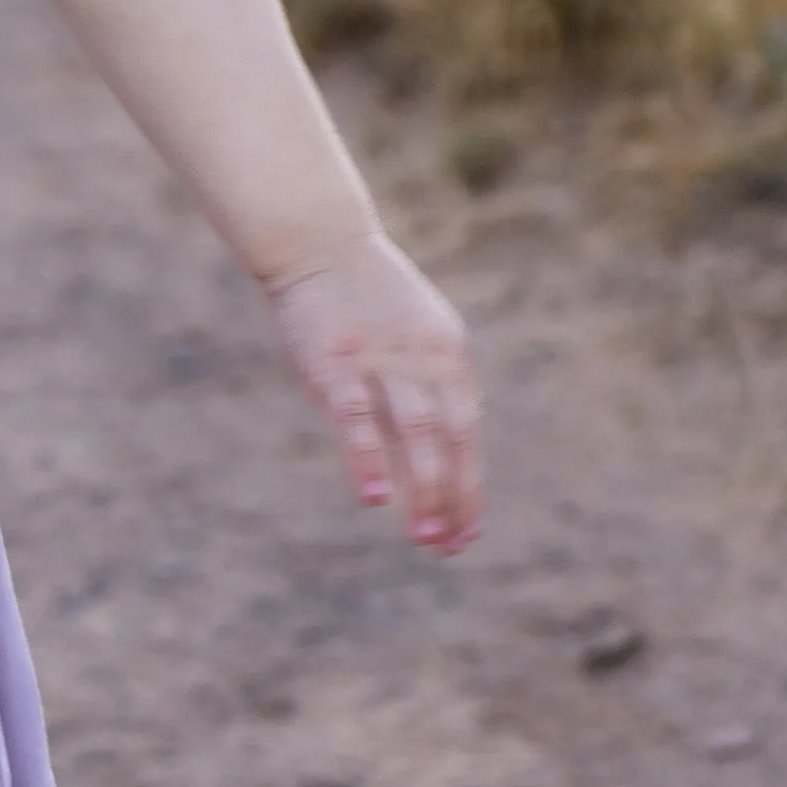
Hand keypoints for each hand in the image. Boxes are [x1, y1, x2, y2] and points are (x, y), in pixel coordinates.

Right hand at [261, 232, 480, 553]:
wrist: (318, 240)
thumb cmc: (361, 299)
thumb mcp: (406, 336)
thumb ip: (424, 387)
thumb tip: (436, 455)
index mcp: (448, 355)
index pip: (467, 432)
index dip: (468, 486)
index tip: (466, 535)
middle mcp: (424, 359)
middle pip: (449, 437)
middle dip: (452, 496)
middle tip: (447, 546)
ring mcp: (380, 358)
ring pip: (415, 431)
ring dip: (423, 486)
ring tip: (423, 534)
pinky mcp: (333, 362)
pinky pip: (356, 416)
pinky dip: (367, 457)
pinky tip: (373, 497)